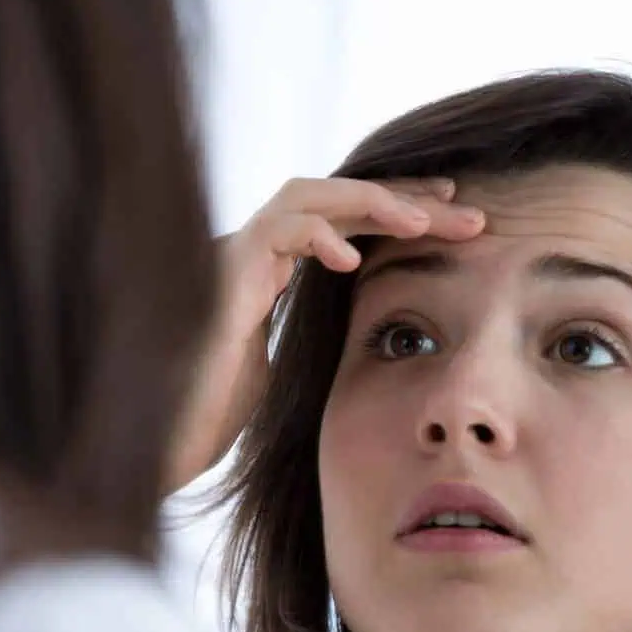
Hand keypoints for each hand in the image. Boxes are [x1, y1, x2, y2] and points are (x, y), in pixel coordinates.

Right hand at [166, 176, 484, 494]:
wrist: (164, 436)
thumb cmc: (216, 412)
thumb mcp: (292, 368)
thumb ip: (322, 335)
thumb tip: (384, 336)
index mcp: (274, 269)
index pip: (346, 219)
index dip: (400, 210)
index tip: (456, 213)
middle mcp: (253, 251)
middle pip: (336, 199)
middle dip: (404, 200)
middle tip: (467, 213)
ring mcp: (234, 255)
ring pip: (305, 196)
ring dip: (369, 203)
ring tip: (420, 223)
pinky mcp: (221, 273)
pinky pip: (274, 231)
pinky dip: (316, 235)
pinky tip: (350, 260)